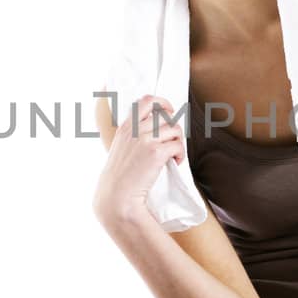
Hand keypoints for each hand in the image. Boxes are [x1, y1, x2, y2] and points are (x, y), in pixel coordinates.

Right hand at [93, 94, 186, 218]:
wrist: (116, 196)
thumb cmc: (120, 176)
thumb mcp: (121, 147)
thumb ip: (133, 134)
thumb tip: (156, 126)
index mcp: (125, 126)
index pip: (147, 100)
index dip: (163, 103)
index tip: (169, 111)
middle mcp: (135, 129)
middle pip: (166, 116)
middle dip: (174, 127)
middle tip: (172, 141)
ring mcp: (145, 140)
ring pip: (175, 129)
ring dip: (178, 141)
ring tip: (173, 154)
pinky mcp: (156, 153)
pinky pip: (179, 145)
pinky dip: (180, 155)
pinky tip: (175, 162)